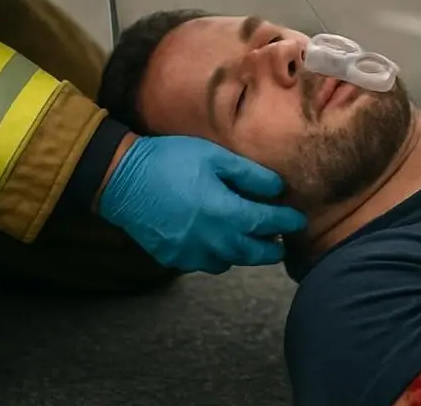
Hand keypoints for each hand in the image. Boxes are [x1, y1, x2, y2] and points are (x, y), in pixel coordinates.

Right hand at [96, 134, 305, 273]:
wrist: (121, 179)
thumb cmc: (170, 160)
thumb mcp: (214, 157)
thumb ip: (249, 175)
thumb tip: (277, 189)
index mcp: (223, 213)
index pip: (267, 224)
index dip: (286, 222)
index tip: (299, 220)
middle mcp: (209, 240)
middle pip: (251, 254)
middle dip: (271, 250)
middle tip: (282, 242)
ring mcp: (188, 252)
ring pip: (228, 262)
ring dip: (244, 254)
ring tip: (252, 240)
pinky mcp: (172, 257)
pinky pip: (204, 263)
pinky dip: (218, 256)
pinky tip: (219, 241)